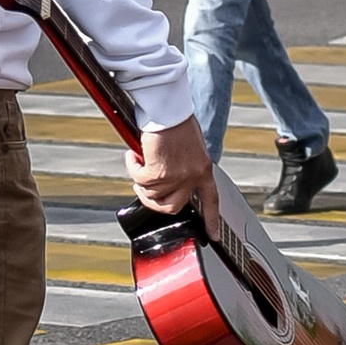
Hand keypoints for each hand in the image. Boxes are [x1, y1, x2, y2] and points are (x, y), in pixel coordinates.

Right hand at [129, 110, 220, 235]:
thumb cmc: (178, 120)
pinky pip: (140, 180)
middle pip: (172, 208)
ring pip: (152, 195)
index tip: (212, 235)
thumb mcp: (192, 146)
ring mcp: (176, 177)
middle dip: (154, 202)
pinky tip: (133, 156)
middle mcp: (192, 177)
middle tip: (143, 188)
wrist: (169, 108)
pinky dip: (133, 168)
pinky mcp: (158, 172)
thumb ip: (187, 164)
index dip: (211, 221)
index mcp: (204, 170)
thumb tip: (173, 174)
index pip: (211, 201)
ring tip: (138, 164)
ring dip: (140, 181)